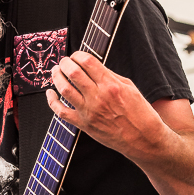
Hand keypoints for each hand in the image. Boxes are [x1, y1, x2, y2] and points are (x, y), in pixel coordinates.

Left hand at [46, 51, 162, 158]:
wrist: (143, 139)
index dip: (78, 55)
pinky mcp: (84, 125)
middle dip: (65, 63)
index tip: (76, 56)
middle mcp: (98, 97)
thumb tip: (93, 67)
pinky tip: (50, 93)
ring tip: (56, 72)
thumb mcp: (129, 88)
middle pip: (73, 72)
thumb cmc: (140, 113)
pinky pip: (61, 112)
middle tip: (64, 62)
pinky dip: (52, 101)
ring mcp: (89, 112)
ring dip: (57, 77)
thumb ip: (110, 76)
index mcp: (111, 85)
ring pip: (64, 89)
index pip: (87, 61)